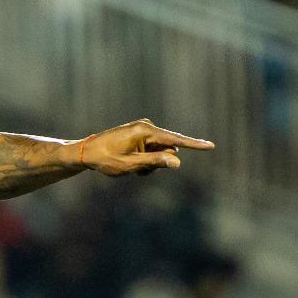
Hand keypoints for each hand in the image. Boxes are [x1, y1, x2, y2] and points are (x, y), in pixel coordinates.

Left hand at [70, 119, 212, 176]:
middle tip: (137, 170)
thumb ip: (155, 162)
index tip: (211, 146)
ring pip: (159, 153)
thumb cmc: (106, 159)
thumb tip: (177, 162)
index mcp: (145, 131)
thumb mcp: (131, 165)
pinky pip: (151, 150)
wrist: (86, 152)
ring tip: (130, 166)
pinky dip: (145, 160)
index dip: (194, 145)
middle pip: (166, 150)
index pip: (175, 140)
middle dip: (157, 164)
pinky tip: (130, 162)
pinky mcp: (140, 135)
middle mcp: (147, 127)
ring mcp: (143, 130)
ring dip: (150, 164)